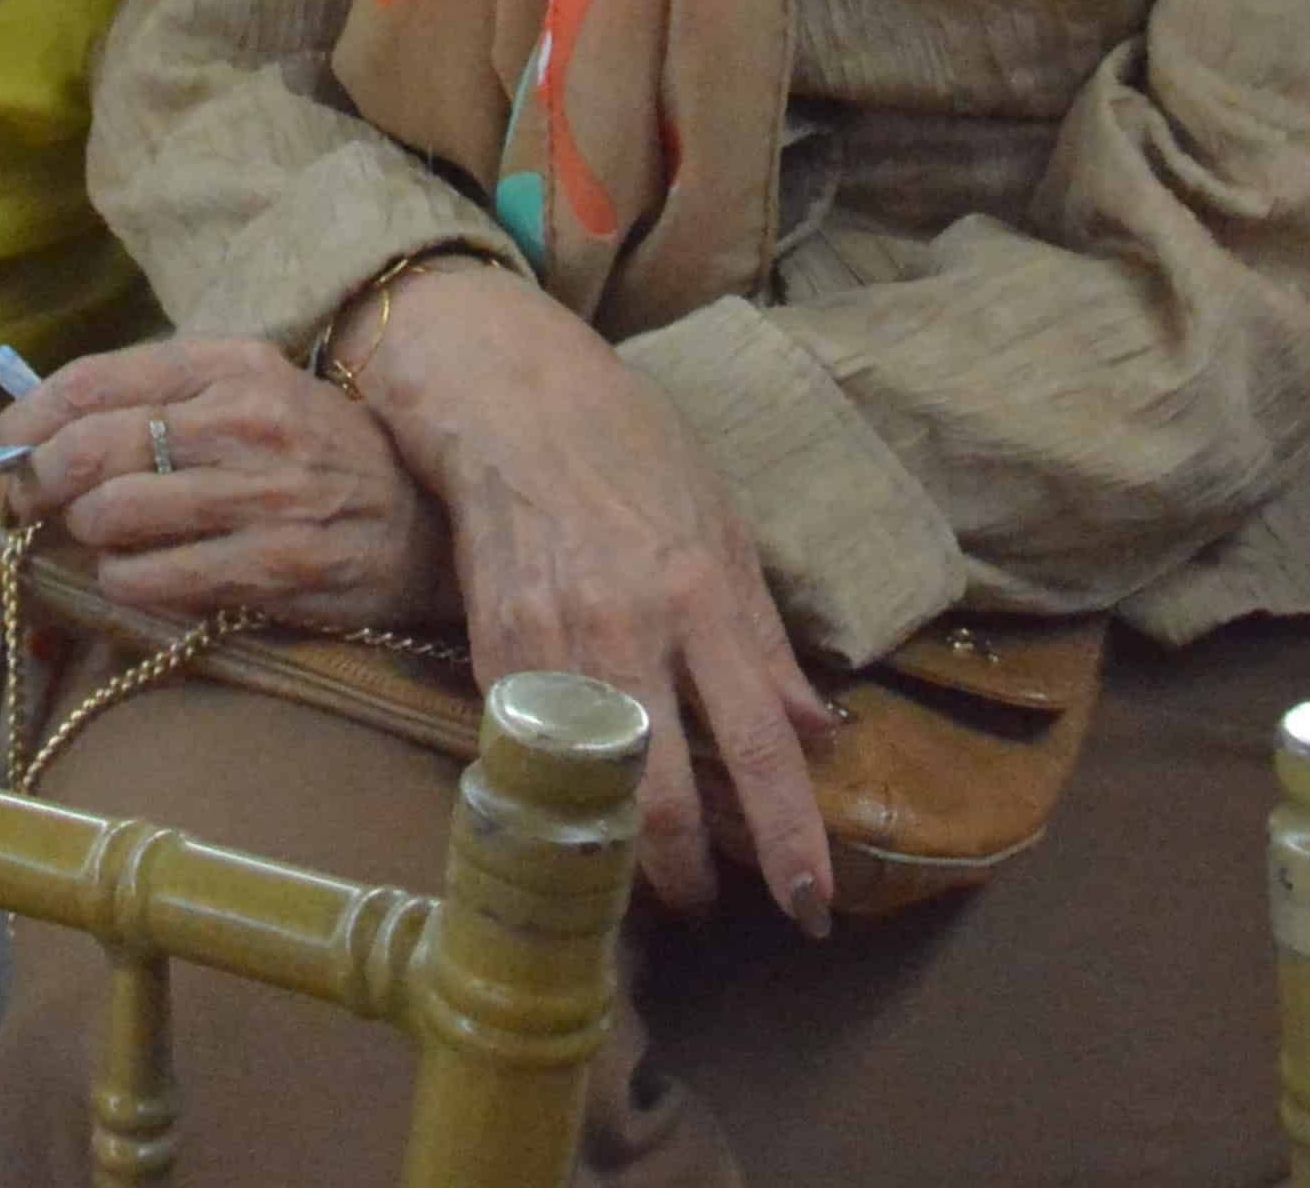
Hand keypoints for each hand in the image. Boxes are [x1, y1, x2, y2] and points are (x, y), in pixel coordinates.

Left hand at [0, 335, 455, 635]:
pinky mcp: (273, 565)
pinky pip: (156, 578)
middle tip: (27, 505)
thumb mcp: (249, 392)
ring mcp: (260, 495)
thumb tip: (45, 424)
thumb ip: (161, 398)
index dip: (23, 419)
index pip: (92, 380)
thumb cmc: (315, 451)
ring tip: (101, 538)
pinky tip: (135, 575)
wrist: (424, 519)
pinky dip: (125, 581)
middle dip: (37, 482)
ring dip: (87, 534)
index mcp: (229, 363)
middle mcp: (242, 419)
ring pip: (113, 514)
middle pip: (89, 448)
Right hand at [354, 266, 842, 928]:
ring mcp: (554, 643)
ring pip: (594, 788)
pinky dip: (558, 797)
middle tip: (714, 912)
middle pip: (670, 793)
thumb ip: (764, 635)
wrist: (508, 397)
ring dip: (623, 856)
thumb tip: (818, 729)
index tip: (812, 907)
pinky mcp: (491, 647)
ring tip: (648, 883)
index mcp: (704, 597)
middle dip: (693, 877)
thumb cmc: (630, 448)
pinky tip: (575, 815)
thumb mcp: (721, 524)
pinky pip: (531, 750)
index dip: (791, 836)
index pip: (762, 744)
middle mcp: (633, 630)